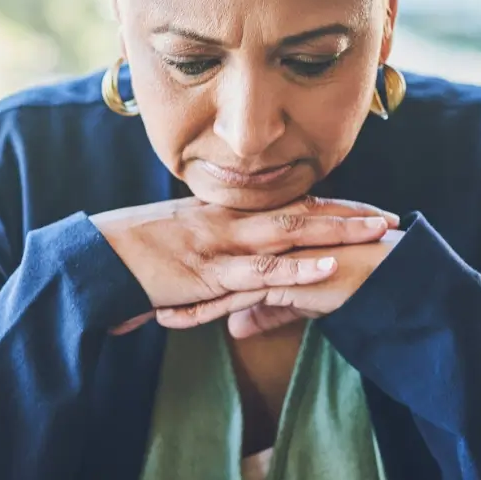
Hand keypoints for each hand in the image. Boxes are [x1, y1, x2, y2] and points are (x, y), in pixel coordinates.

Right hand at [90, 196, 398, 331]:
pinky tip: (329, 266)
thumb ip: (208, 252)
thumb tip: (232, 268)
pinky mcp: (209, 273)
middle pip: (298, 212)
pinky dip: (298, 268)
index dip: (326, 206)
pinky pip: (261, 272)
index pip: (283, 205)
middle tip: (388, 218)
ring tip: (376, 233)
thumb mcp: (176, 245)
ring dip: (336, 232)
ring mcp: (219, 245)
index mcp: (220, 215)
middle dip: (345, 215)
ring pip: (288, 234)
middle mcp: (226, 222)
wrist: (92, 258)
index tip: (361, 208)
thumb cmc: (129, 255)